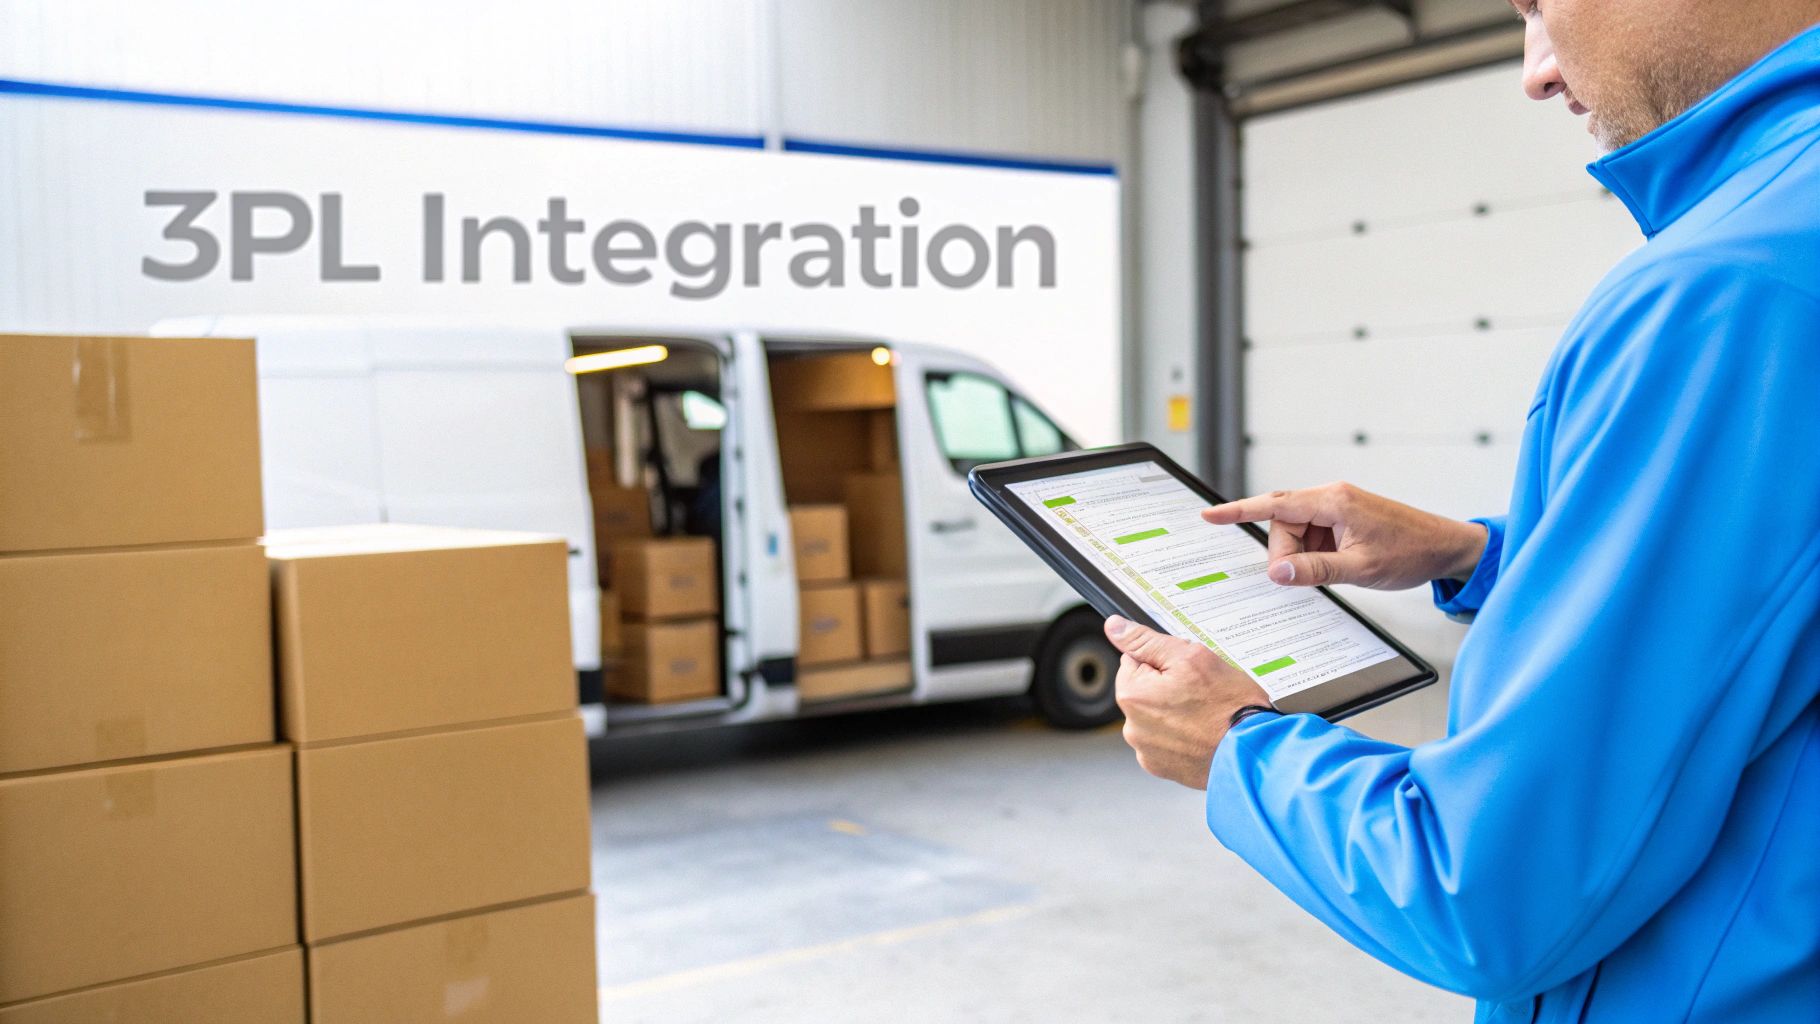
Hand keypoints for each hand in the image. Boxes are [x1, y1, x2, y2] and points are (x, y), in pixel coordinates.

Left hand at [1106, 615, 1271, 789]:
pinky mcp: (1162, 768)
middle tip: (1201, 693)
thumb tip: (1115, 627)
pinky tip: (1203, 733)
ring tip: (1206, 715)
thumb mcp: (1190, 657)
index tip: (1186, 672)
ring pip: (1156, 717)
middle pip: (1145, 690)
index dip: (1163, 661)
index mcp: (1132, 696)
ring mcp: (1147, 752)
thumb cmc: (1229, 707)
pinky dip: (1181, 737)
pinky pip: (1166, 741)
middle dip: (1168, 687)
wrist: (1255, 752)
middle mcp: (1132, 727)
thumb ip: (1146, 641)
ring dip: (1175, 712)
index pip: (1134, 661)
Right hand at [1202, 482, 1486, 589]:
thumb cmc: (1411, 553)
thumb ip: (1315, 570)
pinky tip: (1338, 565)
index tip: (1210, 516)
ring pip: (1297, 531)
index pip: (1274, 504)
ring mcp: (1339, 506)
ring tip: (1336, 570)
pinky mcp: (1345, 517)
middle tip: (1304, 577)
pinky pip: (1315, 535)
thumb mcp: (1360, 569)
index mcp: (1333, 501)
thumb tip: (1277, 573)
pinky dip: (1317, 553)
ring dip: (1305, 555)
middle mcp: (1332, 497)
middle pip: (1283, 523)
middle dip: (1286, 553)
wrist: (1446, 547)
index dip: (1238, 511)